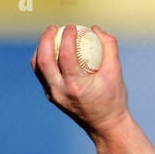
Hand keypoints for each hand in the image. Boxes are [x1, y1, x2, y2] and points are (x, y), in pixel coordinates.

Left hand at [31, 24, 130, 138]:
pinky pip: (41, 74)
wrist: (106, 126)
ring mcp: (53, 96)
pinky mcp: (51, 97)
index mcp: (76, 87)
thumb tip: (96, 29)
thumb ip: (109, 47)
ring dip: (41, 48)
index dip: (67, 37)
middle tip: (54, 27)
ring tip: (50, 36)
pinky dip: (43, 59)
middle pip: (43, 60)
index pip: (66, 56)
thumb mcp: (116, 72)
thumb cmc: (114, 99)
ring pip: (37, 67)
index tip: (72, 26)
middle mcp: (60, 92)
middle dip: (45, 39)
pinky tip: (51, 49)